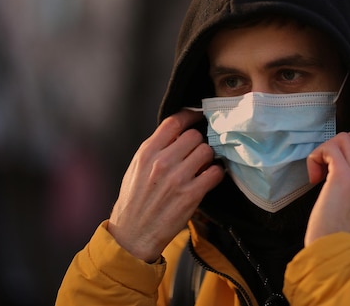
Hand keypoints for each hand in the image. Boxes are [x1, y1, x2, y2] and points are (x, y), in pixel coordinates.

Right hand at [108, 109, 224, 262]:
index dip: (190, 116)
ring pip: (207, 151)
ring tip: (201, 167)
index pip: (174, 122)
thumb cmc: (135, 200)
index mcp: (147, 152)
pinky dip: (215, 174)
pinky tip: (208, 178)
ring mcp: (178, 178)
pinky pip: (215, 172)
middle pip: (194, 136)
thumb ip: (156, 148)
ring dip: (207, 158)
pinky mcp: (191, 195)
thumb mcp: (137, 167)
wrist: (133, 234)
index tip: (197, 117)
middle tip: (196, 153)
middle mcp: (162, 162)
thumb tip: (179, 132)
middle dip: (198, 143)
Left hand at [304, 132, 349, 245]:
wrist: (334, 249)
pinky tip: (314, 178)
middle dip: (332, 148)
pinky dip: (316, 157)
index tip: (331, 171)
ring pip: (342, 138)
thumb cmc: (335, 229)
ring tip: (318, 175)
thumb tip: (334, 160)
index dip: (345, 152)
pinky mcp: (343, 176)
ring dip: (323, 151)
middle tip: (322, 172)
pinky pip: (329, 148)